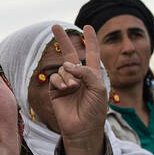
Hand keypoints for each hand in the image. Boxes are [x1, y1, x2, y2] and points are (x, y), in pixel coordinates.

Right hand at [48, 24, 108, 145]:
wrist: (83, 128)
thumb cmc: (95, 110)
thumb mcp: (98, 87)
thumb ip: (86, 72)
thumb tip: (67, 64)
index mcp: (92, 75)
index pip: (91, 54)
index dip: (90, 40)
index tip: (87, 27)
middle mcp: (78, 77)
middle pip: (70, 54)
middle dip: (63, 40)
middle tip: (55, 26)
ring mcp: (66, 83)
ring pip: (63, 68)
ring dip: (68, 75)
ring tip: (73, 87)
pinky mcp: (55, 91)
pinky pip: (55, 77)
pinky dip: (60, 81)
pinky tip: (65, 88)